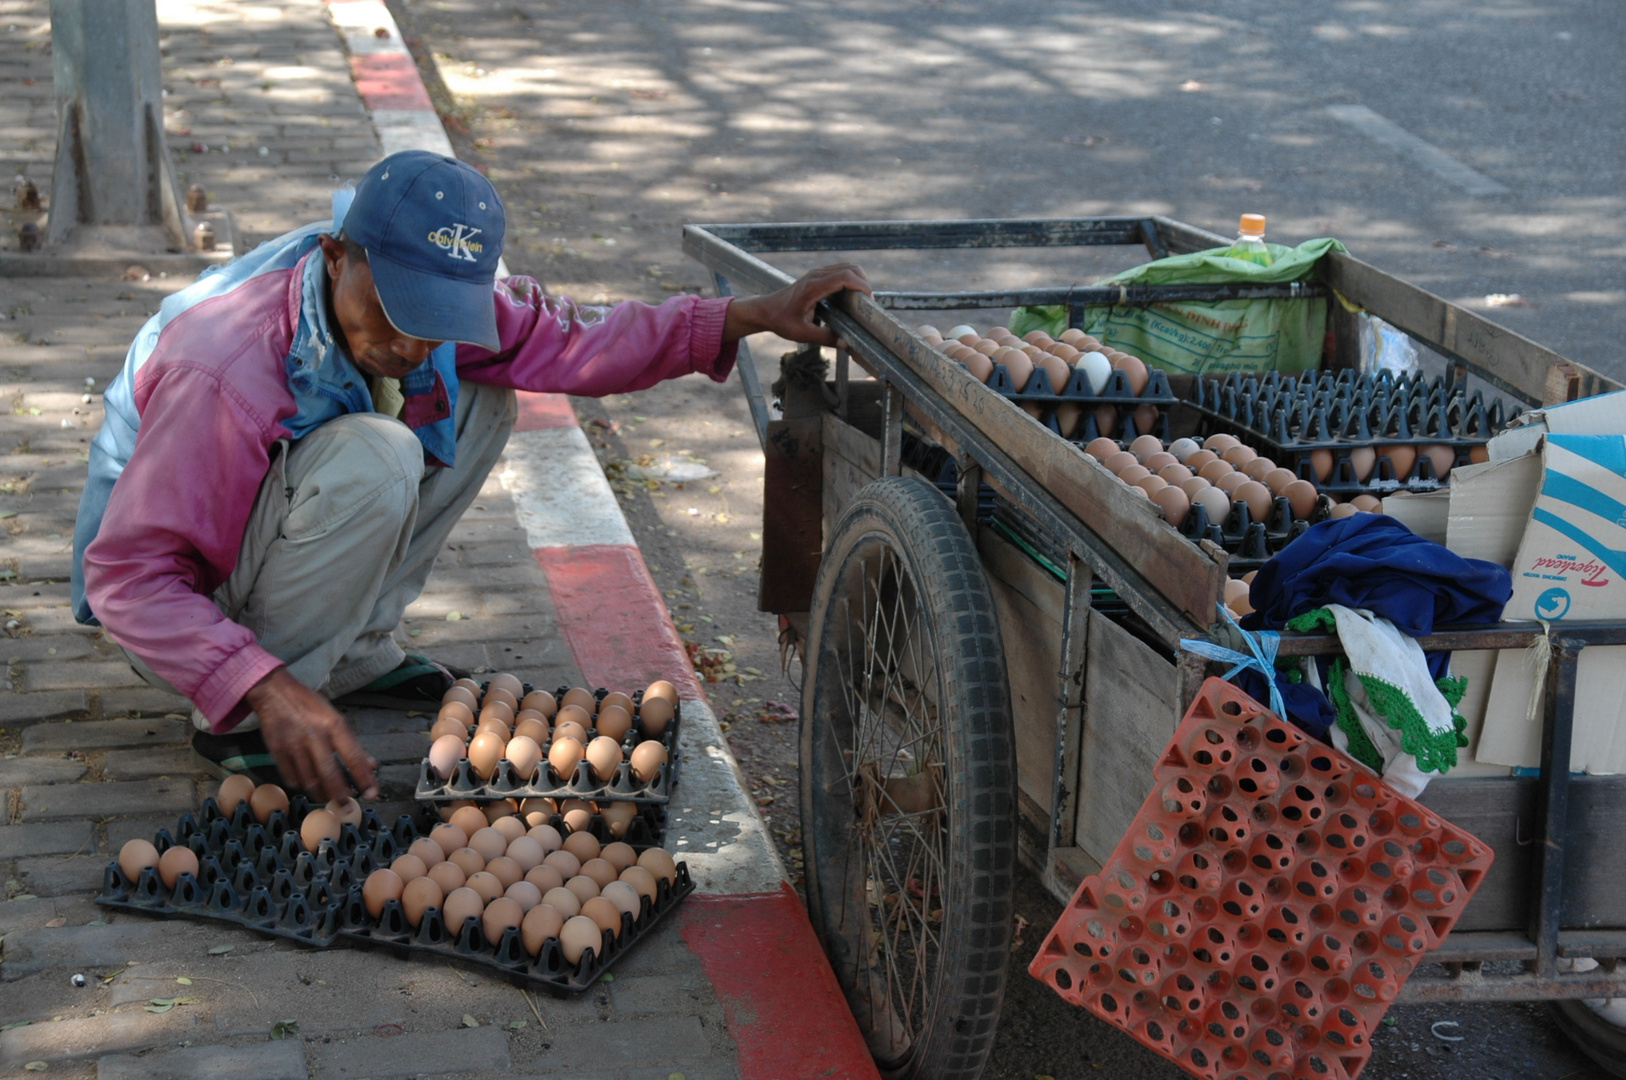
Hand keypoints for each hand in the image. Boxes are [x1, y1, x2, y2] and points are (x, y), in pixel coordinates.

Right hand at [246, 667, 377, 801]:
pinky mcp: (277, 751)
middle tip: (347, 806)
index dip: (364, 778)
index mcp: (333, 725)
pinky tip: (308, 784)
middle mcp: (314, 736)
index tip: (372, 794)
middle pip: (329, 773)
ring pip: (309, 780)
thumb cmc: (310, 706)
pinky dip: (302, 785)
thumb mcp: (336, 718)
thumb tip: (372, 766)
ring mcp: (293, 745)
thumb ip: (353, 744)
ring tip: (328, 796)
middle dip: (340, 794)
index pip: (354, 756)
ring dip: (321, 792)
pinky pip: (291, 777)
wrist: (275, 694)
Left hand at [722, 262, 871, 347]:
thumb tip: (847, 343)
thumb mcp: (802, 334)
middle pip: (850, 268)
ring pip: (847, 267)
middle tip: (867, 303)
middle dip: (864, 282)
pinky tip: (851, 297)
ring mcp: (817, 273)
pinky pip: (840, 271)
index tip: (869, 300)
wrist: (766, 310)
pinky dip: (851, 279)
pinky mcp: (817, 275)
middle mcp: (816, 276)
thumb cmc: (781, 321)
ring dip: (858, 280)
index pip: (844, 277)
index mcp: (813, 288)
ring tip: (861, 301)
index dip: (861, 285)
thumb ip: (825, 338)